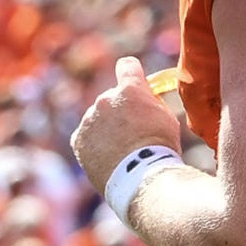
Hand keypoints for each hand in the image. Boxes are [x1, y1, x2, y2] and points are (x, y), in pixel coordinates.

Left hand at [72, 54, 181, 194]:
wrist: (142, 179)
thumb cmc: (161, 150)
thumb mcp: (166, 118)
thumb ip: (152, 102)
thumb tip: (146, 98)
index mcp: (130, 89)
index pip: (127, 65)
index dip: (132, 73)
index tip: (134, 83)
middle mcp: (105, 99)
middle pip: (112, 97)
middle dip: (120, 109)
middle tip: (133, 132)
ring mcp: (89, 119)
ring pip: (98, 118)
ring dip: (107, 128)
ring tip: (122, 151)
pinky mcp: (78, 139)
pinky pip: (86, 136)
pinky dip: (94, 143)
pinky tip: (108, 156)